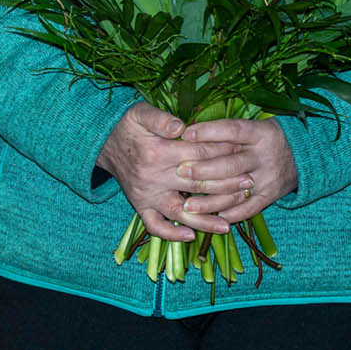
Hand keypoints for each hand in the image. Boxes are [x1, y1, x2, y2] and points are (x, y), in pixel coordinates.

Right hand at [96, 103, 243, 240]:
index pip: (198, 155)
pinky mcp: (140, 206)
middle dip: (227, 184)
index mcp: (156, 153)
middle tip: (249, 183)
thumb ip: (160, 118)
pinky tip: (192, 236)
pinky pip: (155, 226)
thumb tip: (182, 126)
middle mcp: (152, 178)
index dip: (222, 152)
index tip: (242, 150)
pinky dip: (172, 234)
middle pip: (198, 185)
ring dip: (206, 220)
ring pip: (181, 213)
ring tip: (229, 224)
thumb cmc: (127, 126)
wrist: (101, 142)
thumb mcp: (140, 113)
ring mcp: (146, 195)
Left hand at [177, 118, 299, 223]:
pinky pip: (250, 208)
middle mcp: (263, 156)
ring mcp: (268, 178)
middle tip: (179, 172)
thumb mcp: (251, 126)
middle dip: (203, 170)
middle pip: (231, 164)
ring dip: (210, 200)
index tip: (186, 134)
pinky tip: (212, 217)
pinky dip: (231, 214)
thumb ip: (224, 131)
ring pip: (236, 190)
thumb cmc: (264, 138)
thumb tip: (187, 132)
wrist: (304, 154)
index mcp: (258, 133)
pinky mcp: (271, 195)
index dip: (209, 132)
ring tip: (188, 205)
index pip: (232, 130)